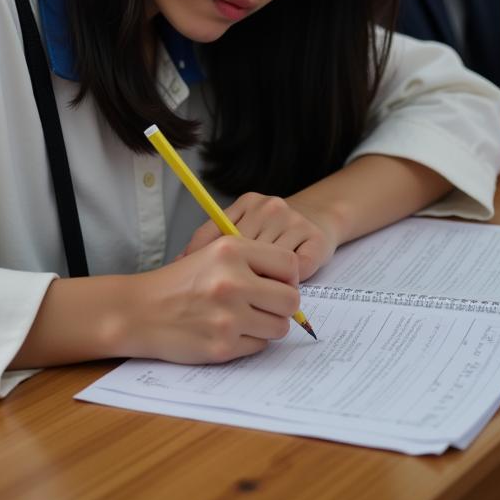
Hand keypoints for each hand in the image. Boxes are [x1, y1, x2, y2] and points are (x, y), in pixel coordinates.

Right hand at [128, 236, 300, 363]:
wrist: (139, 310)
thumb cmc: (179, 282)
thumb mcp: (212, 253)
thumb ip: (252, 261)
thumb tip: (292, 283)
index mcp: (231, 250)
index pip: (289, 265)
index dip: (288, 277)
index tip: (277, 284)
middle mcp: (232, 281)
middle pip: (291, 300)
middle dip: (282, 306)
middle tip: (264, 306)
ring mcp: (228, 316)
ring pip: (279, 327)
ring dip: (267, 326)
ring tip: (243, 319)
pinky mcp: (222, 345)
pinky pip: (259, 346)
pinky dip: (248, 341)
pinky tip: (227, 331)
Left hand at [181, 192, 336, 281]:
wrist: (321, 215)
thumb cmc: (275, 230)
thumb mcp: (244, 225)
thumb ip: (215, 240)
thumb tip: (179, 263)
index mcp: (247, 202)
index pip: (217, 232)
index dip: (202, 259)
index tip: (195, 282)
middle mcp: (270, 206)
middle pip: (244, 251)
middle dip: (236, 277)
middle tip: (228, 297)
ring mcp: (294, 220)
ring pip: (271, 263)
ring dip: (265, 283)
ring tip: (259, 294)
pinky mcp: (316, 238)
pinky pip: (297, 269)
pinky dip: (290, 282)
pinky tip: (286, 284)